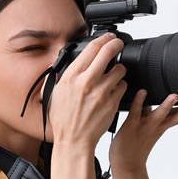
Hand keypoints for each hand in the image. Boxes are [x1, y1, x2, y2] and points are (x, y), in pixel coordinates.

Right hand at [48, 33, 127, 151]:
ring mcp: (102, 92)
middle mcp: (87, 81)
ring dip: (119, 70)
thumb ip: (60, 77)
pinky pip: (123, 86)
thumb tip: (64, 66)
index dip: (103, 38)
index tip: (108, 37)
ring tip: (114, 75)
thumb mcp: (54, 94)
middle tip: (119, 44)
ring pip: (120, 70)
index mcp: (72, 76)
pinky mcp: (113, 102)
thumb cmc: (64, 121)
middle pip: (108, 51)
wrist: (74, 141)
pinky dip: (120, 87)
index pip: (92, 48)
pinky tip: (114, 91)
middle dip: (116, 44)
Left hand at [109, 91, 177, 172]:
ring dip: (167, 105)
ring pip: (158, 114)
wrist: (126, 165)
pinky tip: (143, 92)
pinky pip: (135, 111)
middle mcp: (156, 126)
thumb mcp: (148, 130)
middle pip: (176, 117)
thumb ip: (150, 113)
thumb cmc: (136, 148)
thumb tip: (151, 100)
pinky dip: (139, 101)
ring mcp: (144, 126)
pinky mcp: (131, 126)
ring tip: (175, 96)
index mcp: (162, 127)